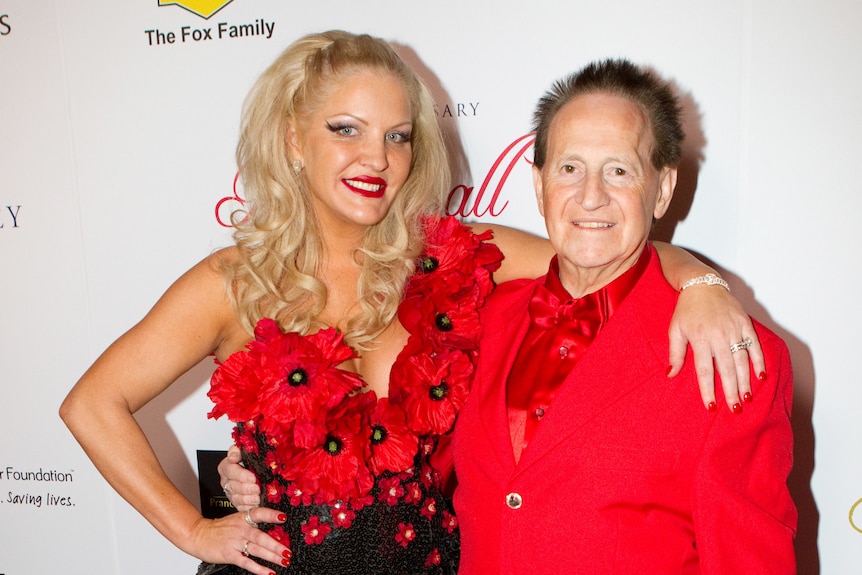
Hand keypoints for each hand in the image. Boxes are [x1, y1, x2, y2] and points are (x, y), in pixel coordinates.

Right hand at [187, 508, 289, 574]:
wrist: (199, 535)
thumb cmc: (219, 528)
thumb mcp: (236, 519)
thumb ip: (252, 523)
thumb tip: (272, 528)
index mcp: (243, 518)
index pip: (259, 513)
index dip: (271, 515)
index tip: (283, 518)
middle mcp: (241, 529)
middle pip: (262, 537)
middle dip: (276, 545)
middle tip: (288, 551)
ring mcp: (235, 542)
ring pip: (257, 550)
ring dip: (272, 556)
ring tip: (284, 561)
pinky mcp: (230, 555)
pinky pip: (246, 562)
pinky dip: (259, 568)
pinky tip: (268, 572)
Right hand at [219, 445, 261, 511]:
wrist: (255, 470)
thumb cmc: (250, 459)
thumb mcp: (244, 450)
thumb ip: (237, 450)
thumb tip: (232, 456)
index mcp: (226, 467)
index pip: (229, 470)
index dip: (241, 475)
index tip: (252, 477)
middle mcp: (227, 481)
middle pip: (234, 486)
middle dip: (247, 488)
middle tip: (257, 488)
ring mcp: (231, 493)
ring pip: (237, 498)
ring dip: (248, 499)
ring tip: (258, 497)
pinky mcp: (237, 503)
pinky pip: (241, 508)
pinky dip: (249, 507)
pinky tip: (256, 504)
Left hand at [667, 284, 764, 410]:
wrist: (703, 284)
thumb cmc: (686, 309)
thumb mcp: (675, 329)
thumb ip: (675, 353)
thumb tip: (670, 375)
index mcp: (700, 338)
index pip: (704, 370)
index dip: (708, 389)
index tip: (710, 406)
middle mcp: (719, 335)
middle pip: (727, 368)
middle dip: (731, 390)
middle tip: (735, 409)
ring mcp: (734, 329)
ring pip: (742, 360)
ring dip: (746, 380)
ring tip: (747, 398)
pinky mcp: (745, 323)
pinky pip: (755, 345)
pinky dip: (759, 361)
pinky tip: (761, 376)